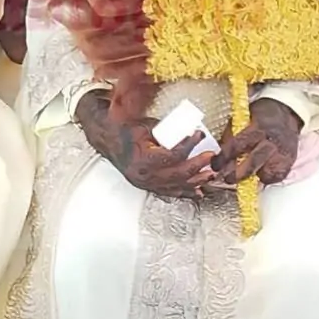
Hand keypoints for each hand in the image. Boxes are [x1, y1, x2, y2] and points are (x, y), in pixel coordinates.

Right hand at [75, 92, 214, 198]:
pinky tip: (198, 191)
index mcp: (143, 158)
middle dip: (198, 166)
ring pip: (176, 186)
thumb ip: (165, 131)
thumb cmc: (124, 130)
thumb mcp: (145, 126)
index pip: (173, 155)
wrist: (107, 139)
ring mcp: (146, 183)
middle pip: (178, 174)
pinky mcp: (148, 186)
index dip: (189, 145)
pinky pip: (170, 192)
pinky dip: (185, 192)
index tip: (199, 134)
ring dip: (196, 181)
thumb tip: (187, 130)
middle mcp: (144, 175)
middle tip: (211, 156)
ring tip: (211, 174)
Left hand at [212, 98, 301, 186]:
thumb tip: (219, 151)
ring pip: (265, 173)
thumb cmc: (261, 115)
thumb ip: (232, 133)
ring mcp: (281, 153)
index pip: (237, 146)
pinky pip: (275, 177)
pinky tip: (261, 171)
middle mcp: (270, 141)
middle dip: (236, 175)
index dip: (223, 158)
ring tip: (246, 173)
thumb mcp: (243, 116)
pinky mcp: (289, 161)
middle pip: (251, 164)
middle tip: (227, 178)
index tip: (215, 165)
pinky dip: (266, 177)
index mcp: (256, 128)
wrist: (286, 112)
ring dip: (253, 177)